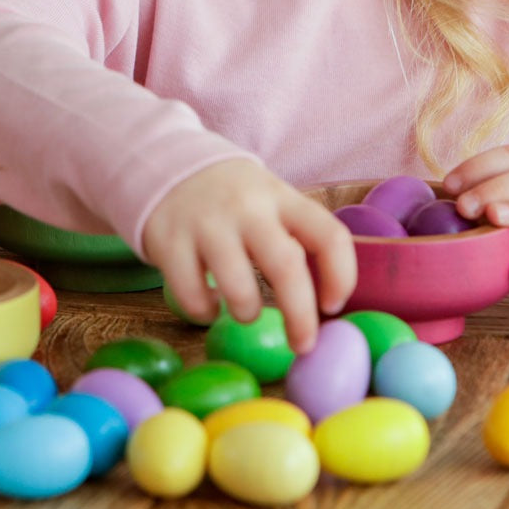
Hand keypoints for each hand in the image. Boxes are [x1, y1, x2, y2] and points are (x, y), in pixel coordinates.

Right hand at [141, 159, 356, 353]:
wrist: (166, 163)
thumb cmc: (232, 197)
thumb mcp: (268, 199)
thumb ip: (294, 236)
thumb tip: (324, 301)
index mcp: (280, 197)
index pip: (329, 236)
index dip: (341, 277)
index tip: (332, 305)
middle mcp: (246, 208)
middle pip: (286, 268)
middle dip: (300, 317)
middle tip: (302, 345)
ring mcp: (206, 224)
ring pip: (238, 289)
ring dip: (247, 313)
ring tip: (244, 310)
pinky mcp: (169, 242)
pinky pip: (193, 296)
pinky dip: (204, 311)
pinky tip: (207, 301)